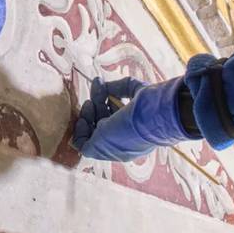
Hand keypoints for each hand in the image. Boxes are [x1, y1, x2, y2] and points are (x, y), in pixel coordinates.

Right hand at [73, 75, 189, 162]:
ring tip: (91, 100)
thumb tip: (104, 85)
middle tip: (97, 85)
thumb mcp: (136, 91)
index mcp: (135, 132)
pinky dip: (80, 129)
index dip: (107, 100)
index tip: (102, 83)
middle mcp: (122, 142)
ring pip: (92, 132)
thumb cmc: (152, 106)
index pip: (115, 117)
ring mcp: (110, 148)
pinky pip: (82, 144)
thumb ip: (121, 87)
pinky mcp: (98, 149)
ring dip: (88, 114)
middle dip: (97, 101)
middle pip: (102, 122)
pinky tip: (86, 114)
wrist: (153, 117)